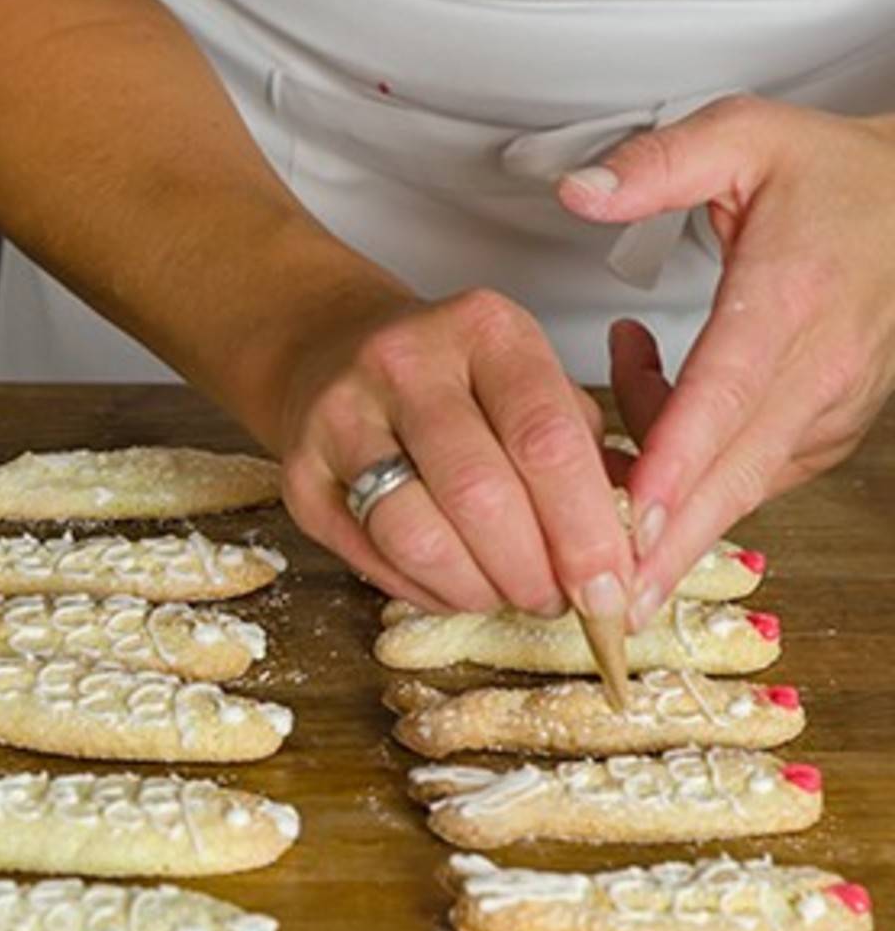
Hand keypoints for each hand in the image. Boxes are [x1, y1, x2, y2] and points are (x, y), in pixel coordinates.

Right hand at [275, 288, 634, 621]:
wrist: (330, 352)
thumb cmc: (454, 380)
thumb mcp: (532, 382)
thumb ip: (586, 455)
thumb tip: (632, 557)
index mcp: (483, 330)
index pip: (545, 439)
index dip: (584, 528)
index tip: (611, 587)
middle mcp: (403, 363)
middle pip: (479, 493)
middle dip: (532, 570)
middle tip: (559, 601)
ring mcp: (341, 417)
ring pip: (416, 534)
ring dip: (476, 588)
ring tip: (505, 593)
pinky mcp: (299, 475)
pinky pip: (370, 557)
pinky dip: (425, 592)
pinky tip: (454, 586)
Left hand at [559, 96, 894, 628]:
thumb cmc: (822, 175)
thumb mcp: (741, 135)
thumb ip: (658, 164)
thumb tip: (578, 192)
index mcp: (796, 293)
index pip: (730, 390)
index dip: (678, 456)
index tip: (633, 516)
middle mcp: (823, 363)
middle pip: (740, 468)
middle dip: (672, 539)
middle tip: (612, 601)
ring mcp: (831, 405)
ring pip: (741, 479)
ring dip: (665, 494)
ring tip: (599, 460)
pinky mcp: (825, 430)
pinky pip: (749, 471)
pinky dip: (689, 468)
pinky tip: (645, 416)